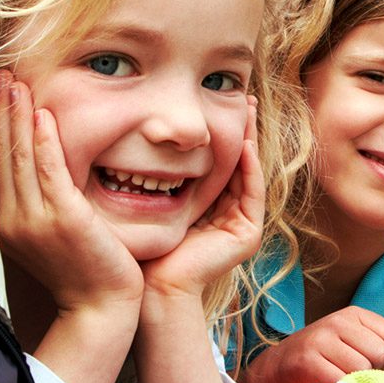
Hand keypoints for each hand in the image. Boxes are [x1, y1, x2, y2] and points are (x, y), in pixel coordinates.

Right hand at [0, 72, 142, 314]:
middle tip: (2, 74)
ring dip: (16, 116)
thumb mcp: (48, 233)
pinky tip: (40, 114)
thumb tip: (28, 169)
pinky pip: (49, 172)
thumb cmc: (82, 270)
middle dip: (0, 112)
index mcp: (5, 222)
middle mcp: (12, 219)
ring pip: (20, 157)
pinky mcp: (62, 220)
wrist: (100, 307)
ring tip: (16, 82)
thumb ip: (35, 203)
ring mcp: (35, 220)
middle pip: (1, 155)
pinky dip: (42, 141)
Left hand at [141, 95, 264, 300]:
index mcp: (206, 210)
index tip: (216, 100)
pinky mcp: (247, 234)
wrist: (151, 287)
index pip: (216, 163)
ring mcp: (240, 225)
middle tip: (241, 95)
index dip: (219, 132)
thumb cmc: (142, 248)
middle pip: (238, 163)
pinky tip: (244, 142)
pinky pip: (252, 191)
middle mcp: (227, 216)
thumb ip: (150, 175)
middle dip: (240, 129)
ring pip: (249, 172)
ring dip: (250, 139)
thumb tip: (131, 137)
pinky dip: (250, 166)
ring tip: (248, 109)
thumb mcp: (148, 201)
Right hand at [238, 305, 383, 382]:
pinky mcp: (307, 360)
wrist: (277, 367)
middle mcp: (338, 320)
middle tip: (357, 378)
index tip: (375, 369)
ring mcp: (321, 338)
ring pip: (361, 368)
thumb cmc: (323, 359)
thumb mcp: (352, 344)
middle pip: (379, 353)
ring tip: (342, 382)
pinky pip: (339, 380)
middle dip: (373, 372)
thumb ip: (377, 349)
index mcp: (355, 314)